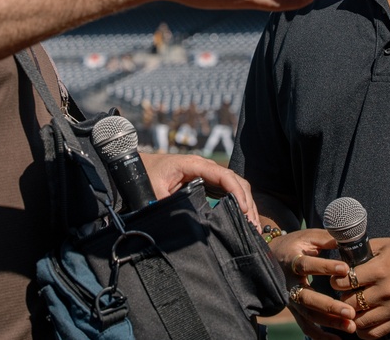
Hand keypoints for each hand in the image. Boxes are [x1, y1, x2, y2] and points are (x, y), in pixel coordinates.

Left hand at [139, 152, 258, 225]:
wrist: (136, 166)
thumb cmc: (145, 175)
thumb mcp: (154, 191)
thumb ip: (169, 204)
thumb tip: (186, 222)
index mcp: (194, 165)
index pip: (223, 174)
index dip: (236, 191)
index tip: (244, 209)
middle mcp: (205, 167)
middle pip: (235, 179)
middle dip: (247, 200)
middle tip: (252, 224)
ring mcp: (207, 174)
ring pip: (235, 184)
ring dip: (246, 202)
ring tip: (252, 225)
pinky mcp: (207, 182)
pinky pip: (228, 189)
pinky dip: (238, 202)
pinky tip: (243, 217)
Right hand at [272, 228, 356, 337]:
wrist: (269, 257)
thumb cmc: (294, 245)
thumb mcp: (307, 237)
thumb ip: (326, 239)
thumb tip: (348, 241)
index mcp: (291, 260)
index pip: (306, 265)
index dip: (324, 267)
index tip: (345, 269)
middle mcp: (288, 282)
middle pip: (306, 297)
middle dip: (328, 306)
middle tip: (350, 311)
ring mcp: (290, 299)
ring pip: (307, 314)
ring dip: (329, 322)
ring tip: (351, 326)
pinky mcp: (294, 309)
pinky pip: (305, 326)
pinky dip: (320, 336)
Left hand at [329, 237, 389, 338]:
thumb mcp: (382, 245)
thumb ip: (360, 252)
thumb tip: (338, 259)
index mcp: (379, 270)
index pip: (345, 282)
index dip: (336, 280)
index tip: (338, 278)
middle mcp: (386, 291)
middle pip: (350, 304)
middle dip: (341, 298)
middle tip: (343, 293)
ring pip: (360, 322)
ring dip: (351, 315)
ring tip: (351, 307)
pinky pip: (376, 333)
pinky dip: (363, 330)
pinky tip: (361, 320)